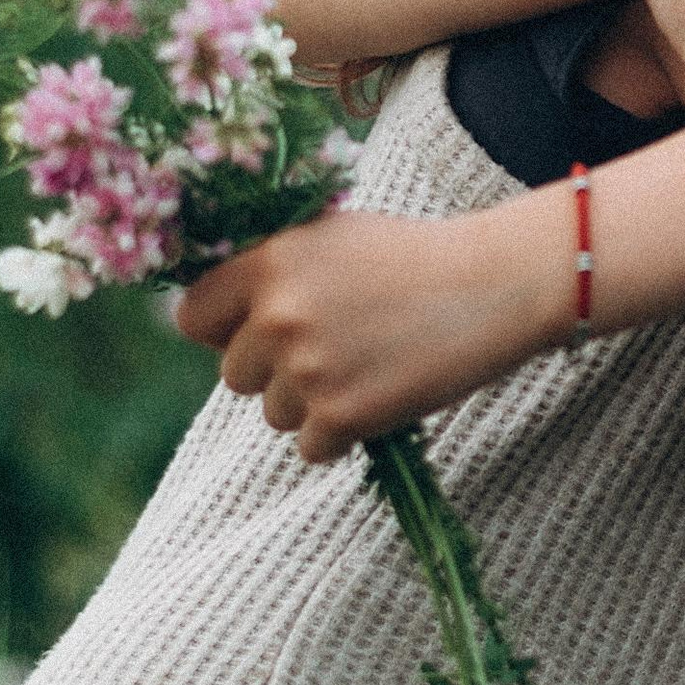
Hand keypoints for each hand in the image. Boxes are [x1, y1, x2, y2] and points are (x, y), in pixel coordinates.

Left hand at [175, 202, 543, 463]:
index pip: (192, 318)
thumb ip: (269, 270)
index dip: (222, 329)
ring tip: (367, 365)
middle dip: (274, 371)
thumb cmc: (412, 257)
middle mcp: (276, 316)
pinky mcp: (340, 416)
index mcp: (266, 263)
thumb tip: (208, 312)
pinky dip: (341, 434)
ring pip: (274, 413)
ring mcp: (306, 369)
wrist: (492, 286)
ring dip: (312, 403)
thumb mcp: (329, 237)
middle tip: (335, 348)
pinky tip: (380, 394)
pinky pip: (310, 447)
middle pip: (234, 375)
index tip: (256, 332)